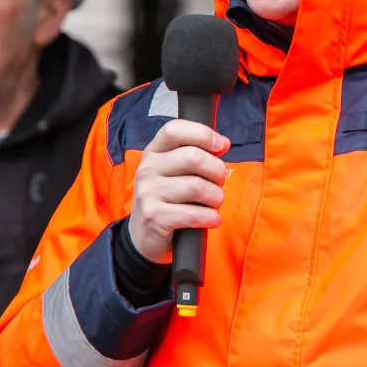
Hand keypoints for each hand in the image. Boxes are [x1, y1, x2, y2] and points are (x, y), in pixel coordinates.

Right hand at [127, 119, 229, 264]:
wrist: (144, 236)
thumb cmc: (168, 199)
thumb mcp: (174, 172)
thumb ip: (195, 154)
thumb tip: (223, 143)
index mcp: (153, 152)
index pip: (174, 130)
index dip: (203, 134)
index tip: (221, 145)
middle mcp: (147, 169)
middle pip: (193, 157)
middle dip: (217, 171)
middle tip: (218, 183)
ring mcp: (148, 193)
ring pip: (197, 187)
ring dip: (216, 197)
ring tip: (213, 204)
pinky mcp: (154, 217)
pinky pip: (194, 214)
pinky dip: (211, 217)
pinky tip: (212, 219)